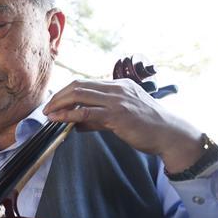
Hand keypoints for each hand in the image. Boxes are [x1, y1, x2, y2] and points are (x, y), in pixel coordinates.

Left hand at [44, 79, 203, 172]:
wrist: (170, 135)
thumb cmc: (148, 127)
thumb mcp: (121, 117)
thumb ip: (98, 119)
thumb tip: (76, 123)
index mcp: (119, 85)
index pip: (86, 83)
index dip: (66, 92)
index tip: (54, 103)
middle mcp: (117, 88)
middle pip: (79, 85)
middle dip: (58, 96)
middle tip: (46, 108)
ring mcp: (117, 100)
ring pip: (80, 95)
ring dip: (59, 104)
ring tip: (48, 114)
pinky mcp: (117, 115)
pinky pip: (86, 112)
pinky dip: (68, 115)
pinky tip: (58, 120)